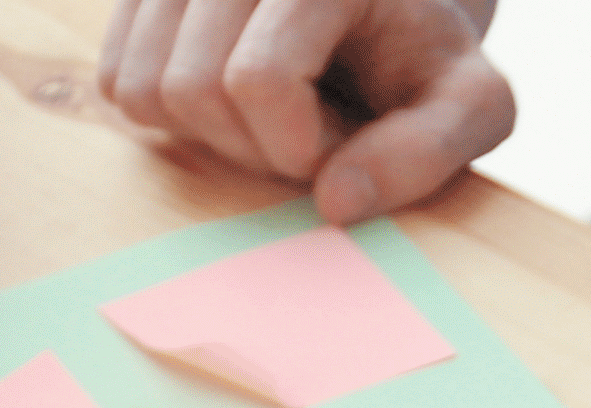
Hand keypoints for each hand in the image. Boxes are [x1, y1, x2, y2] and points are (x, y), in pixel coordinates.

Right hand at [95, 0, 512, 222]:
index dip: (300, 144)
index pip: (257, 78)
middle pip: (193, 86)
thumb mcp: (471, 104)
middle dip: (258, 144)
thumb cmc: (427, 60)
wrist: (390, 9)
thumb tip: (335, 205)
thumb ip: (426, 154)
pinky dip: (177, 119)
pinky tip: (235, 100)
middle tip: (314, 128)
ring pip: (143, 88)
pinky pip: (119, 84)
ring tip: (279, 113)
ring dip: (215, 135)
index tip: (347, 137)